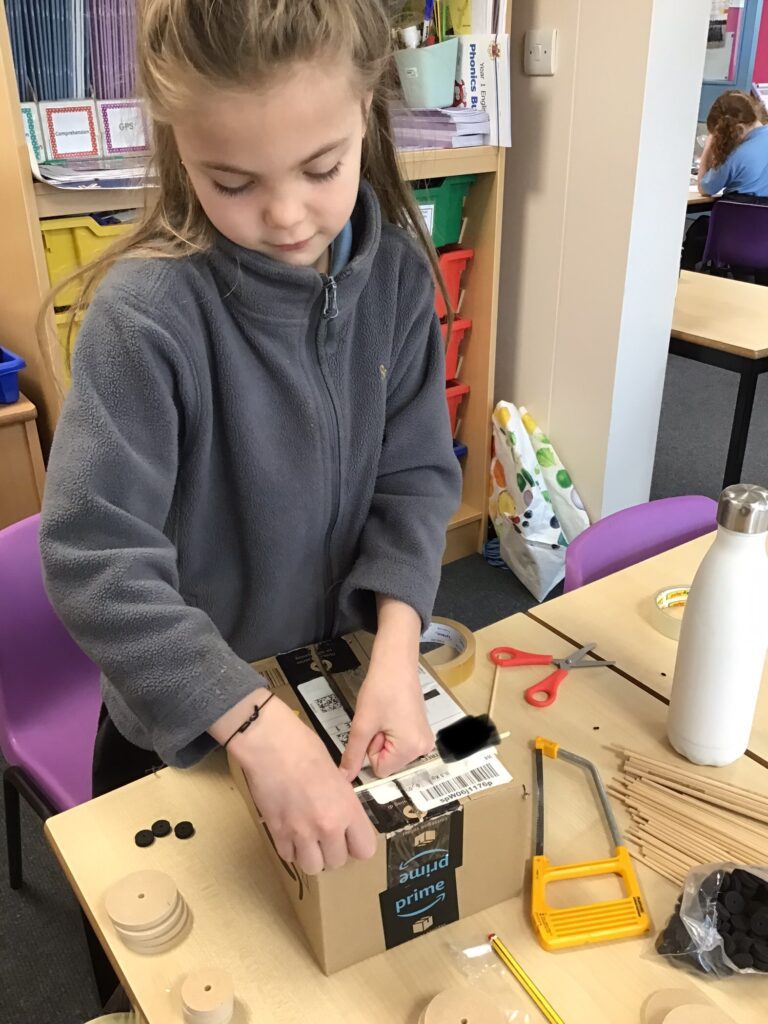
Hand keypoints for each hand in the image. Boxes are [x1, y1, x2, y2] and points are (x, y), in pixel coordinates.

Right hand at [223, 693, 376, 874]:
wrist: (271, 744)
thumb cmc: (304, 747)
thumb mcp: (336, 773)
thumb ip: (342, 801)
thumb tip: (344, 815)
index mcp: (347, 808)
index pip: (365, 849)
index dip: (357, 844)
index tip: (350, 837)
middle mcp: (327, 826)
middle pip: (338, 862)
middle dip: (333, 850)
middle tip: (326, 834)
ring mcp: (301, 832)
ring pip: (313, 866)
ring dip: (312, 855)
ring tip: (308, 838)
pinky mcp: (278, 833)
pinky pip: (289, 857)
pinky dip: (291, 849)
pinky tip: (290, 832)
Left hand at [340, 657, 433, 780]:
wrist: (395, 662)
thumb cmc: (381, 688)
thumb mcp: (362, 724)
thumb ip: (353, 755)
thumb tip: (344, 778)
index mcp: (411, 749)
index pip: (380, 769)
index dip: (370, 749)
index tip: (373, 727)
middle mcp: (423, 748)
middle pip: (387, 761)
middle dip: (377, 743)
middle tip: (378, 719)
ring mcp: (424, 738)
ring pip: (391, 751)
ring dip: (382, 736)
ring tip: (384, 714)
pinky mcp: (421, 730)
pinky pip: (399, 742)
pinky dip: (390, 731)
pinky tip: (390, 712)